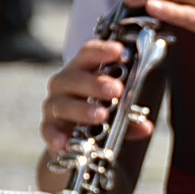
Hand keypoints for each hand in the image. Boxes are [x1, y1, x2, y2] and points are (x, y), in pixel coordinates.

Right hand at [41, 39, 148, 155]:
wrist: (75, 138)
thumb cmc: (98, 111)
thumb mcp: (118, 111)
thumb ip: (131, 117)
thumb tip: (146, 127)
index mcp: (84, 71)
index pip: (88, 54)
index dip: (102, 50)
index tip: (119, 51)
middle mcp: (65, 85)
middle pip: (75, 78)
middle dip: (96, 83)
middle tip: (117, 90)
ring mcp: (55, 106)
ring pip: (62, 103)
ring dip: (82, 109)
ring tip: (101, 115)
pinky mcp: (48, 128)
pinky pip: (48, 130)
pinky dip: (56, 136)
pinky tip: (66, 142)